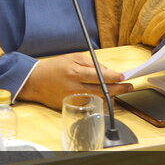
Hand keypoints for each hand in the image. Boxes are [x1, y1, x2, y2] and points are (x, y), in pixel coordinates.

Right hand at [18, 52, 132, 109]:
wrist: (36, 81)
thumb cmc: (55, 67)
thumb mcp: (74, 58)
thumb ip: (91, 64)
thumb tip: (107, 71)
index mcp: (75, 72)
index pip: (99, 76)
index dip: (113, 77)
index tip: (123, 76)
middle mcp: (74, 87)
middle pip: (101, 90)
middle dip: (118, 89)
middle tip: (128, 87)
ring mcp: (73, 99)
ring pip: (97, 98)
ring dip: (110, 94)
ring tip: (119, 89)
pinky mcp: (71, 106)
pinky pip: (89, 103)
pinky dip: (97, 98)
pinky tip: (102, 93)